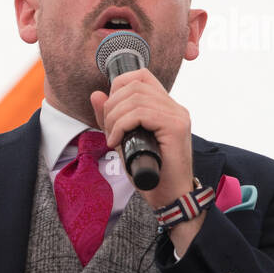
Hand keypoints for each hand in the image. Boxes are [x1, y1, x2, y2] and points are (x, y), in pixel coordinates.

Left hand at [89, 69, 195, 212]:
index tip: (110, 110)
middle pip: (135, 85)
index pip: (141, 76)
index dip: (118, 85)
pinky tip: (117, 142)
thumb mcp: (123, 140)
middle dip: (112, 105)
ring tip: (113, 138)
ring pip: (136, 98)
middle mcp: (174, 107)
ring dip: (115, 118)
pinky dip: (122, 126)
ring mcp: (177, 115)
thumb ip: (110, 117)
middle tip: (109, 130)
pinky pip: (142, 113)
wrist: (170, 196)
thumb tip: (96, 94)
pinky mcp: (176, 127)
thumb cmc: (149, 171)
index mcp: (165, 106)